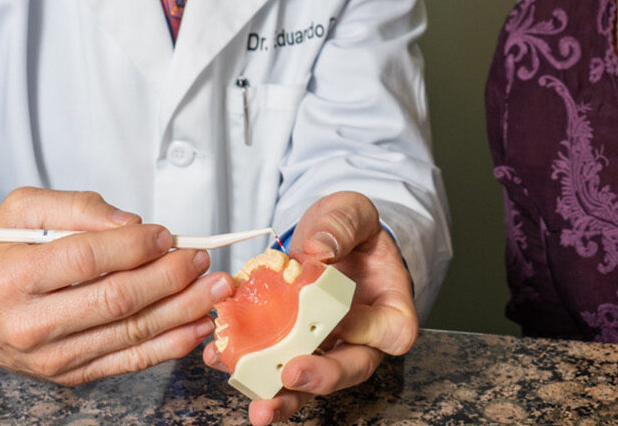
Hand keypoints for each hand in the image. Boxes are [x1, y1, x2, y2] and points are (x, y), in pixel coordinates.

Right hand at [0, 187, 232, 384]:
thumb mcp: (20, 210)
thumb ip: (75, 206)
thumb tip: (131, 222)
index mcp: (12, 276)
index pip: (87, 259)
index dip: (135, 245)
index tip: (167, 233)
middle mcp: (30, 323)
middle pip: (117, 299)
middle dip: (170, 277)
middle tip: (202, 258)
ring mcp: (51, 357)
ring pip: (130, 333)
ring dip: (183, 310)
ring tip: (216, 289)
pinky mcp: (68, 376)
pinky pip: (128, 361)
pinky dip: (169, 345)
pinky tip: (197, 326)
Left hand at [204, 191, 416, 424]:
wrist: (325, 237)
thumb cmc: (349, 229)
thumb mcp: (351, 212)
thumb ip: (341, 226)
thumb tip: (320, 250)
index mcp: (389, 306)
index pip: (394, 332)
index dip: (370, 333)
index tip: (340, 322)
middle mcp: (362, 337)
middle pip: (352, 368)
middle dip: (320, 378)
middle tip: (291, 376)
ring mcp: (327, 348)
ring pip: (311, 383)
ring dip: (284, 397)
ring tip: (260, 407)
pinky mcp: (294, 349)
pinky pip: (274, 366)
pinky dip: (248, 368)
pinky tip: (223, 358)